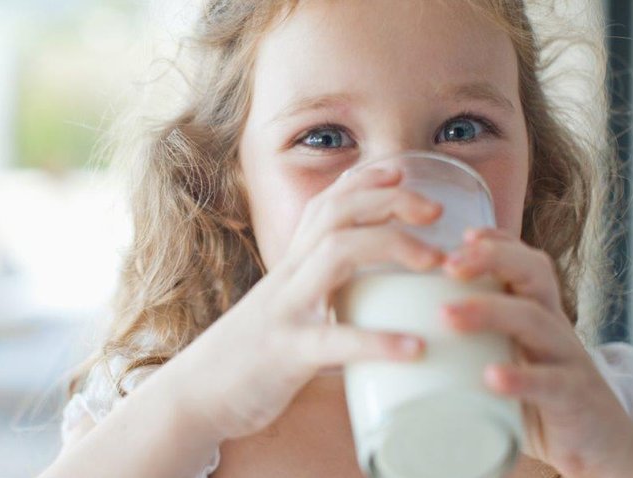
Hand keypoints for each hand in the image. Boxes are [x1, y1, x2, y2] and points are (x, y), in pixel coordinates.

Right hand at [166, 163, 442, 441]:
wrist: (196, 396)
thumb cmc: (251, 357)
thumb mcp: (287, 313)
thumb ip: (323, 300)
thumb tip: (376, 307)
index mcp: (291, 267)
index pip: (325, 204)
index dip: (364, 180)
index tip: (402, 170)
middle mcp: (287, 278)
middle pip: (335, 214)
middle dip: (387, 200)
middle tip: (436, 210)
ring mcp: (285, 311)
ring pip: (335, 254)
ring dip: (390, 246)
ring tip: (435, 262)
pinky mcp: (285, 354)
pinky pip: (333, 340)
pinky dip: (376, 341)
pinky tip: (415, 348)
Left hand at [440, 228, 632, 476]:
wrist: (598, 443)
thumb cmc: (536, 394)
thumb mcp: (507, 355)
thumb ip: (472, 338)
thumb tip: (402, 332)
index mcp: (536, 311)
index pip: (524, 261)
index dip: (497, 241)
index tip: (461, 235)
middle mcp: (553, 325)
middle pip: (532, 274)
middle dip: (492, 259)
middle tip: (448, 265)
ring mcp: (566, 358)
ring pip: (534, 320)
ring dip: (489, 312)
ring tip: (447, 315)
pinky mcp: (572, 397)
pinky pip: (549, 382)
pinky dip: (520, 377)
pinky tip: (491, 377)